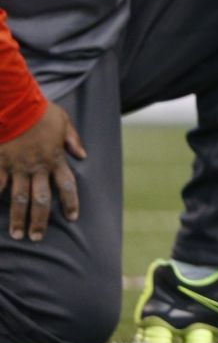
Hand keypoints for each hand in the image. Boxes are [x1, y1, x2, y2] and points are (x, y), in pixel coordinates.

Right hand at [0, 104, 84, 240]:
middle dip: (40, 221)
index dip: (71, 203)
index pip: (67, 185)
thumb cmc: (41, 111)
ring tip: (17, 235)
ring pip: (18, 199)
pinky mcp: (0, 164)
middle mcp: (37, 167)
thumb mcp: (64, 122)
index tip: (73, 217)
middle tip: (37, 237)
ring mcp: (16, 167)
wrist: (16, 105)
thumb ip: (72, 140)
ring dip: (18, 218)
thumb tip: (83, 154)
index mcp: (55, 158)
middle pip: (41, 200)